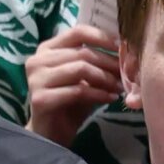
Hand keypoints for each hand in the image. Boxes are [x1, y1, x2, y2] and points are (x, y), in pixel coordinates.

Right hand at [23, 23, 123, 146]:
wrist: (52, 131)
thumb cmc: (72, 100)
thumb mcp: (86, 77)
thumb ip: (98, 62)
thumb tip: (127, 50)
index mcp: (47, 49)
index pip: (78, 32)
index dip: (104, 37)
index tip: (124, 47)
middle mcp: (37, 60)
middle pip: (83, 53)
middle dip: (110, 63)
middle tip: (128, 73)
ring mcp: (36, 79)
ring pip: (80, 69)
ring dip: (106, 78)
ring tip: (120, 87)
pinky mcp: (40, 98)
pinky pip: (78, 90)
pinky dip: (99, 94)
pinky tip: (110, 98)